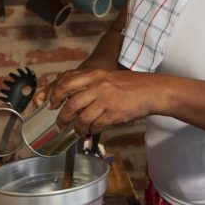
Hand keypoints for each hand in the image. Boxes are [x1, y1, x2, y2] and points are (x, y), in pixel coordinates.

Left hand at [45, 68, 159, 134]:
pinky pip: (96, 125)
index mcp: (96, 75)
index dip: (55, 94)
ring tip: (78, 129)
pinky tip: (93, 129)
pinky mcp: (114, 114)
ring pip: (82, 118)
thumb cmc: (132, 85)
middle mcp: (99, 86)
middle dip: (62, 117)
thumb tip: (72, 97)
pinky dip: (92, 130)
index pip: (66, 82)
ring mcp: (107, 100)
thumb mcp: (109, 77)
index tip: (51, 103)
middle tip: (60, 122)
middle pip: (71, 104)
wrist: (153, 91)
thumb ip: (91, 84)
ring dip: (77, 127)